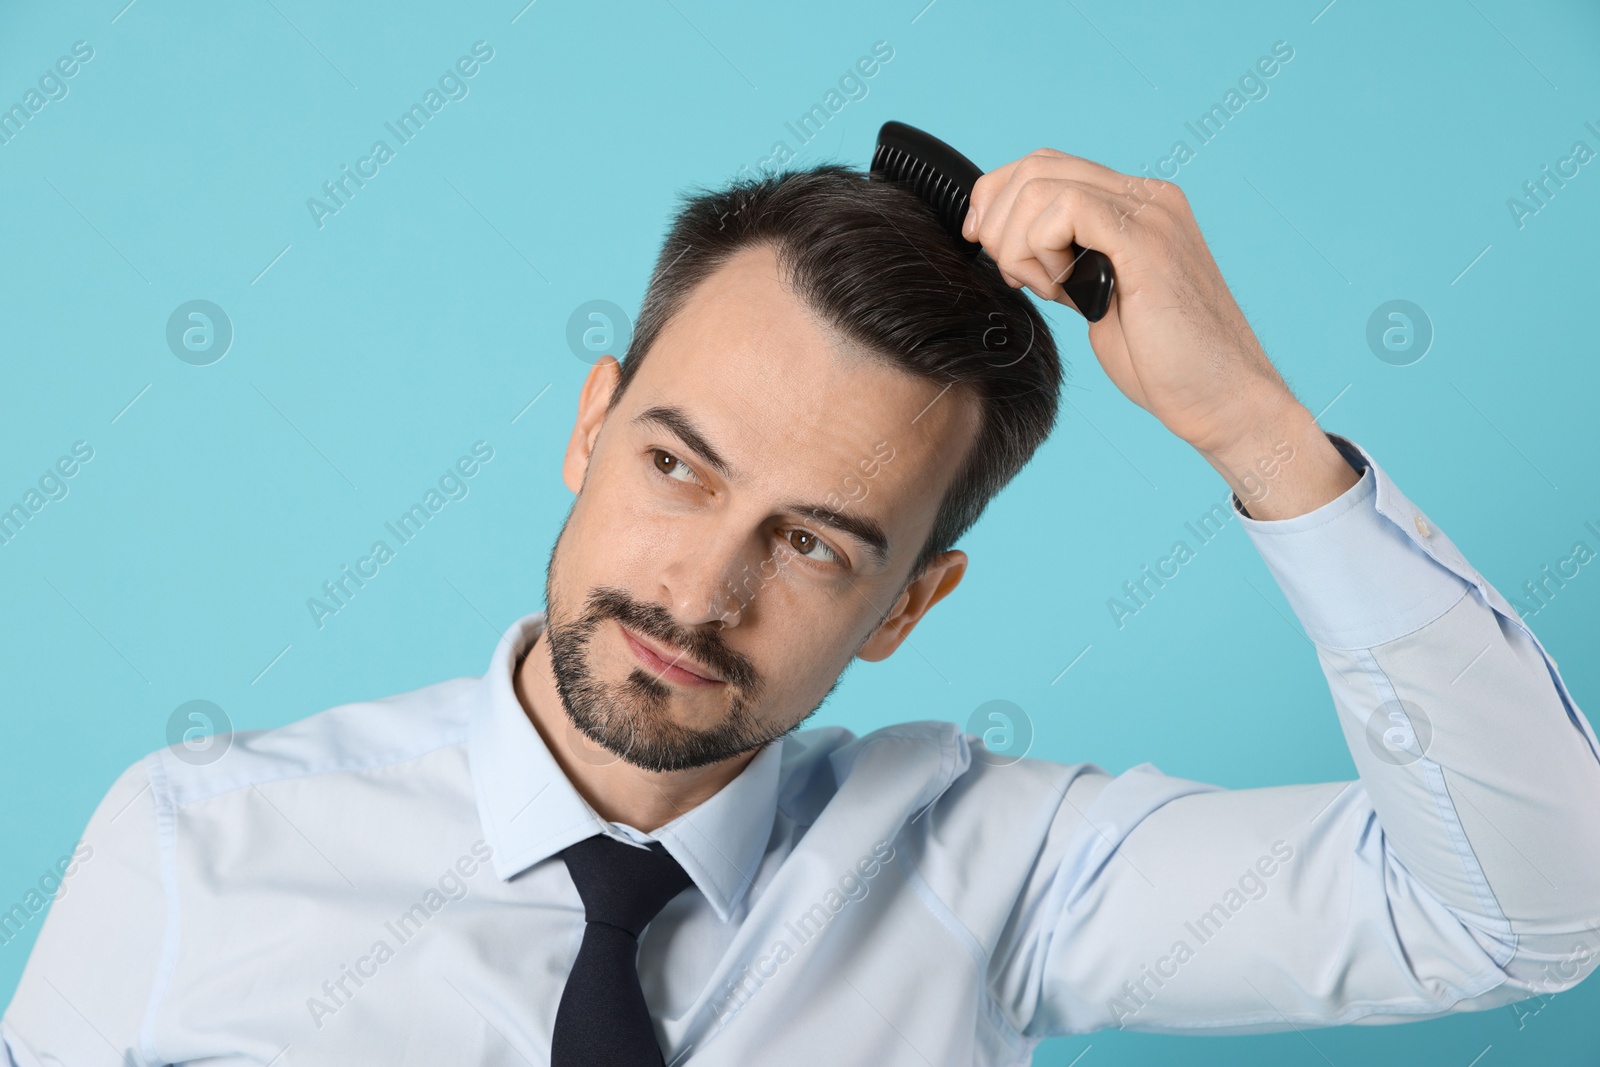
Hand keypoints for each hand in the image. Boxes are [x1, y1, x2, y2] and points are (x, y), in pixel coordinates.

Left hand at [964, 149, 1292, 455]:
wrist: (1222, 398)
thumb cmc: (1165, 363)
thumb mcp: (1099, 298)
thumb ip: (1068, 262)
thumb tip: (1013, 248)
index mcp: (1135, 205)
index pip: (1043, 166)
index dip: (995, 199)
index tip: (981, 245)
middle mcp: (1146, 196)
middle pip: (1034, 167)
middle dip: (997, 223)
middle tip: (1015, 278)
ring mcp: (1150, 213)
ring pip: (1039, 186)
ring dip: (1019, 246)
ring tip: (1051, 292)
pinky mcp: (1145, 240)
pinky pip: (1065, 210)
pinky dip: (1040, 252)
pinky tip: (1064, 292)